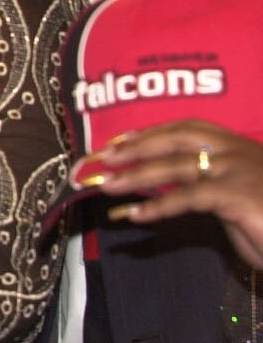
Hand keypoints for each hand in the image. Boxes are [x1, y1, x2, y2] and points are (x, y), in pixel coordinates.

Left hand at [91, 121, 262, 267]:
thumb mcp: (236, 201)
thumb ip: (206, 190)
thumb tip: (166, 190)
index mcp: (240, 147)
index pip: (188, 128)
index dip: (151, 132)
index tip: (120, 139)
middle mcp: (239, 152)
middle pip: (177, 139)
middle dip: (136, 146)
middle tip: (103, 158)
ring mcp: (240, 170)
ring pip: (177, 166)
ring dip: (137, 175)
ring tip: (107, 186)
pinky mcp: (238, 195)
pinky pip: (189, 197)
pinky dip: (158, 205)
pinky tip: (135, 214)